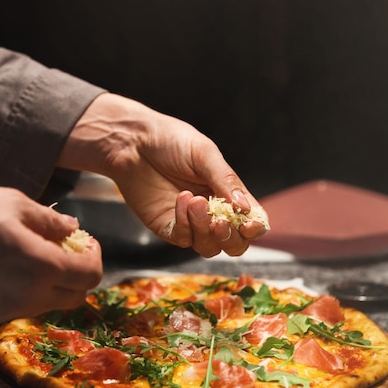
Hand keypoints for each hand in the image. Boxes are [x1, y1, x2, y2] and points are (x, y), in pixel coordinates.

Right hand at [0, 186, 101, 323]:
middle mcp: (30, 294)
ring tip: (44, 254)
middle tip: (71, 250)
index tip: (88, 242)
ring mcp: (8, 308)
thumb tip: (72, 228)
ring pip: (52, 303)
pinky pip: (26, 306)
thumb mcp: (16, 204)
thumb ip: (51, 221)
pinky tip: (20, 267)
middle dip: (81, 273)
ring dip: (58, 283)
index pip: (90, 275)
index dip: (95, 257)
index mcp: (43, 266)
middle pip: (76, 296)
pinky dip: (34, 290)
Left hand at [57, 94, 267, 257]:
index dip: (254, 227)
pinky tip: (180, 200)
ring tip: (195, 201)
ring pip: (209, 247)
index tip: (251, 224)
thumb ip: (226, 180)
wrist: (132, 142)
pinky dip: (185, 224)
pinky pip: (184, 238)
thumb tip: (247, 209)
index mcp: (228, 192)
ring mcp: (190, 222)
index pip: (251, 219)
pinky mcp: (168, 227)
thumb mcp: (204, 154)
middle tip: (221, 221)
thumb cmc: (171, 140)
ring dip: (206, 229)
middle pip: (234, 243)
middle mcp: (212, 211)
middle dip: (231, 237)